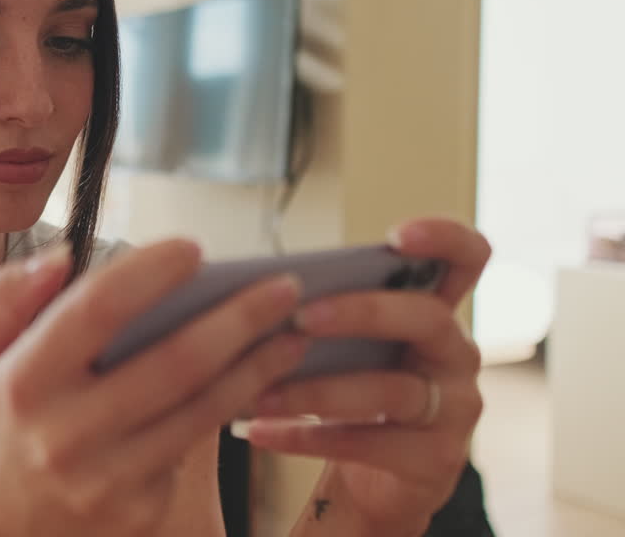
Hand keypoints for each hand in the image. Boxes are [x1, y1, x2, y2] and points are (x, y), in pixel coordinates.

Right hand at [0, 239, 311, 536]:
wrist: (2, 526)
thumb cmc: (0, 422)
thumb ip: (8, 296)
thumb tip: (62, 257)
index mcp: (24, 381)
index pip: (96, 310)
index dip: (150, 272)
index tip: (194, 247)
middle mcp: (66, 433)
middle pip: (173, 363)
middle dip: (239, 318)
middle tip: (285, 286)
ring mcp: (106, 478)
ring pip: (201, 410)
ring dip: (257, 366)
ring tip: (292, 332)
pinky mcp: (140, 509)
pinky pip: (198, 446)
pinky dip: (235, 407)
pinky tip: (261, 379)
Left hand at [244, 219, 491, 535]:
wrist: (374, 482)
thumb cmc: (349, 393)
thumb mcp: (343, 348)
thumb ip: (322, 311)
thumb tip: (251, 288)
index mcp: (434, 313)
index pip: (468, 259)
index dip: (444, 239)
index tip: (394, 237)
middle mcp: (457, 355)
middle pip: (426, 318)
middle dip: (362, 312)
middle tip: (299, 317)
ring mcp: (454, 410)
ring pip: (391, 390)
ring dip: (317, 390)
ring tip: (258, 392)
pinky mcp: (436, 461)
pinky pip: (369, 444)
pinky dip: (306, 436)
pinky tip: (259, 431)